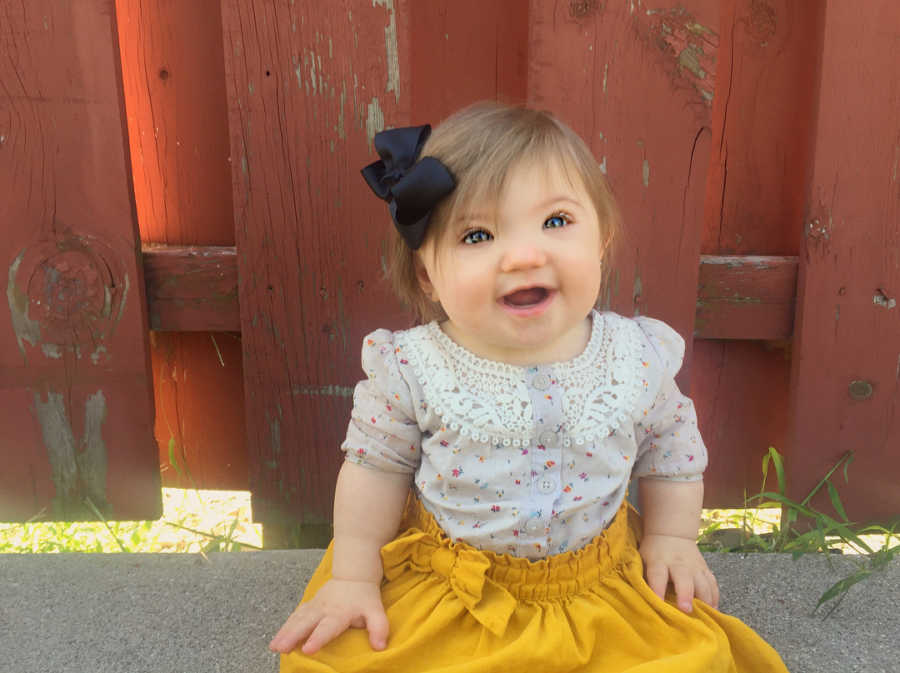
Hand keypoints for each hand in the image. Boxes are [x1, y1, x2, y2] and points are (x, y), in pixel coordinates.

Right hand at [268, 578, 388, 654]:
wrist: (353, 576)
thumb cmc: (364, 597)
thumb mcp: (376, 611)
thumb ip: (379, 627)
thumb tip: (380, 646)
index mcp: (340, 613)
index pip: (328, 627)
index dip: (318, 638)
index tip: (308, 648)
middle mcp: (324, 609)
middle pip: (306, 623)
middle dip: (292, 635)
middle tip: (280, 648)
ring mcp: (314, 606)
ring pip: (297, 619)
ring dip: (284, 632)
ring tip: (274, 647)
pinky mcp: (309, 605)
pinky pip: (295, 616)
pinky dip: (284, 626)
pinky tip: (277, 638)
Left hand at [638, 533, 719, 612]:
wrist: (672, 534)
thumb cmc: (653, 552)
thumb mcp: (642, 559)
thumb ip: (641, 576)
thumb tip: (637, 599)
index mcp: (659, 560)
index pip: (657, 574)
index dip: (657, 588)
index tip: (659, 603)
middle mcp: (678, 563)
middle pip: (684, 578)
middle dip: (686, 594)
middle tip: (686, 610)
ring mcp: (694, 566)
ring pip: (703, 583)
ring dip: (705, 600)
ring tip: (705, 616)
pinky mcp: (705, 569)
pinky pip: (713, 584)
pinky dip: (714, 598)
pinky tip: (713, 610)